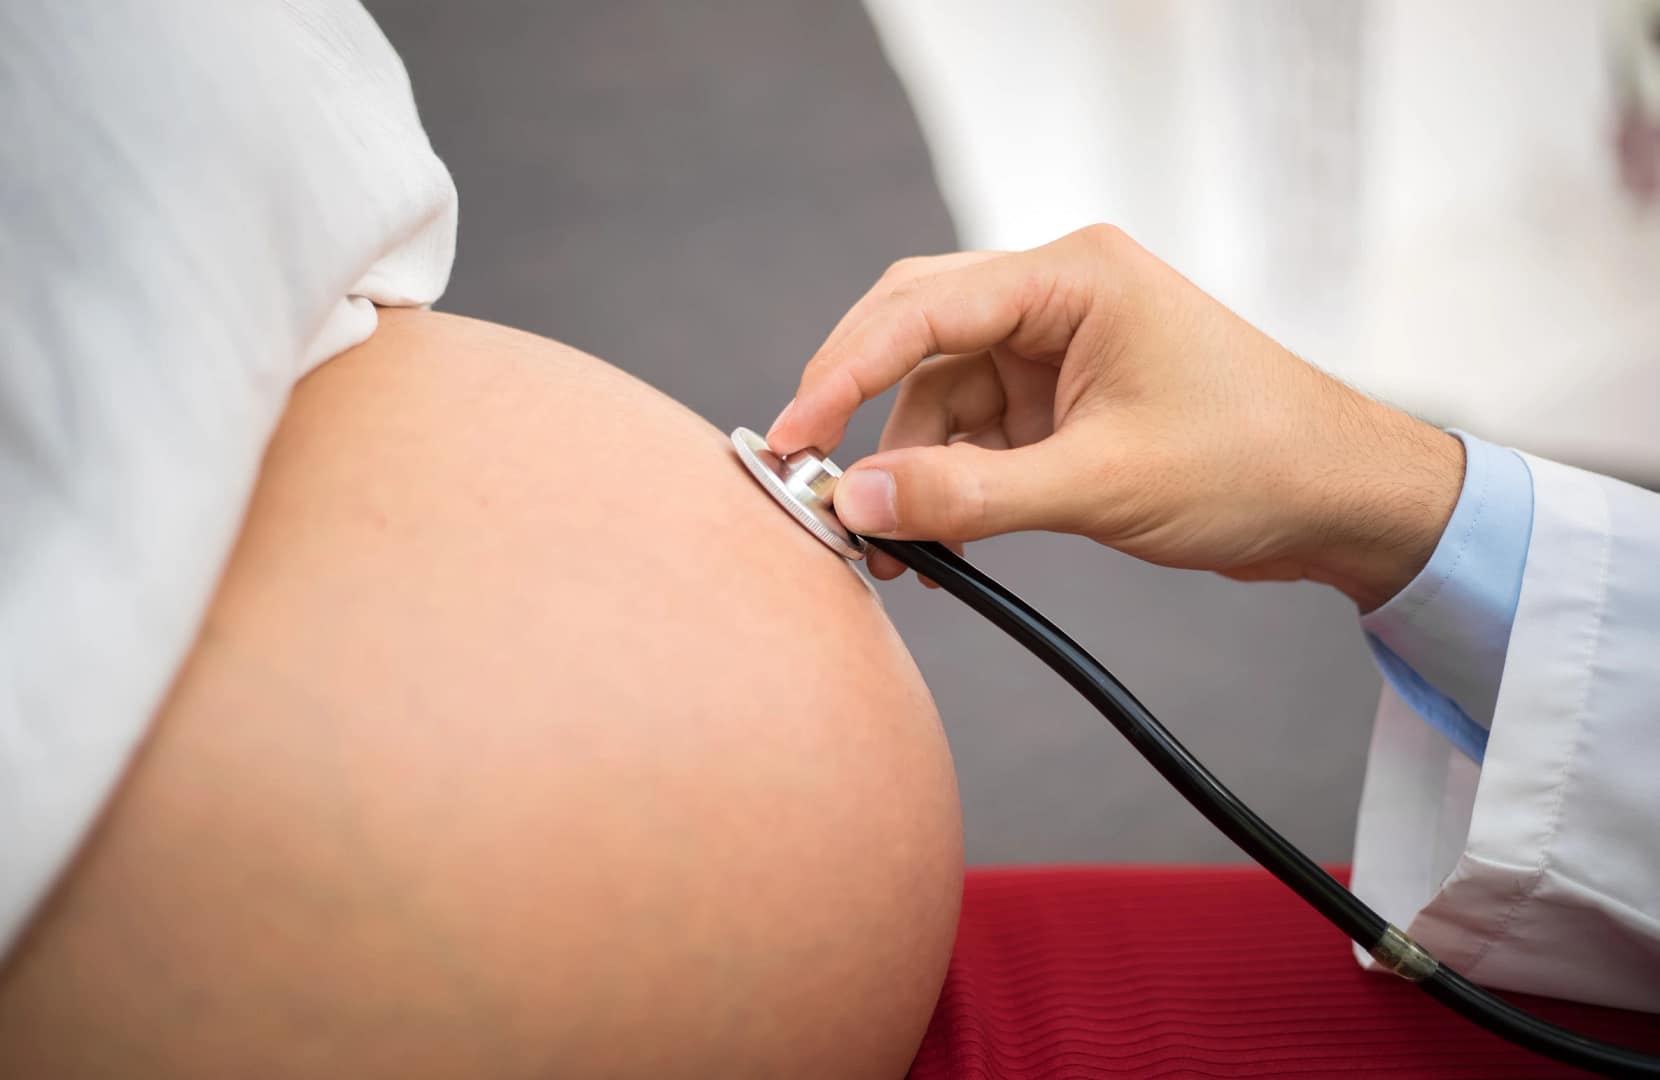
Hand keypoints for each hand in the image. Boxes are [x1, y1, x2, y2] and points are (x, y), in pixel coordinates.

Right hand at [767, 225, 1463, 610]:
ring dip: (911, 470)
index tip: (789, 442)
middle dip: (863, 414)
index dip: (841, 373)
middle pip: (917, 336)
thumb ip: (971, 495)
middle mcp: (1056, 296)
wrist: (1340, 499)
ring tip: (896, 549)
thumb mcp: (1100, 484)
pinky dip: (950, 485)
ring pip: (940, 397)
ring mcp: (1058, 347)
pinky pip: (976, 433)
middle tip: (815, 487)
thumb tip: (860, 503)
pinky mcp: (1063, 399)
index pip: (922, 308)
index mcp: (1072, 276)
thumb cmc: (1250, 464)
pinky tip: (937, 541)